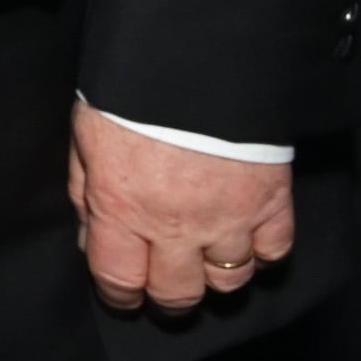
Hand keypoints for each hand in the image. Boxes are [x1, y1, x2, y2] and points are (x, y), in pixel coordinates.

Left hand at [67, 100, 293, 314]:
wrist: (194, 60)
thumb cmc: (131, 94)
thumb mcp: (87, 139)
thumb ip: (86, 194)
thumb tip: (91, 240)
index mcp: (121, 208)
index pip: (119, 280)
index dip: (120, 297)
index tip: (124, 296)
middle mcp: (175, 225)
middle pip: (178, 294)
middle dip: (169, 300)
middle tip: (168, 291)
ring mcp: (228, 218)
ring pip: (229, 281)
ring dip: (216, 278)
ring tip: (207, 262)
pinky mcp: (271, 203)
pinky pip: (274, 253)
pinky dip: (263, 256)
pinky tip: (249, 243)